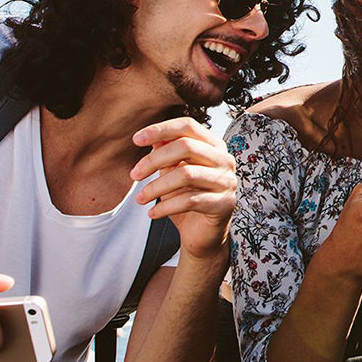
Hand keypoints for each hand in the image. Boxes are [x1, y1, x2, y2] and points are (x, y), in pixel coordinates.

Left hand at [132, 118, 239, 263]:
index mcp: (213, 146)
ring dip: (156, 187)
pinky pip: (189, 200)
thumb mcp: (172, 173)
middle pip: (186, 147)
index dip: (161, 129)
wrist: (202, 234)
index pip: (188, 126)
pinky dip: (165, 207)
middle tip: (134, 175)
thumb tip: (151, 137)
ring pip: (186, 174)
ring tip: (140, 198)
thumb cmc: (187, 199)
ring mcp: (227, 181)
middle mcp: (225, 159)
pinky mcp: (224, 203)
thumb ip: (166, 154)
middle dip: (154, 160)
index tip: (136, 139)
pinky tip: (152, 214)